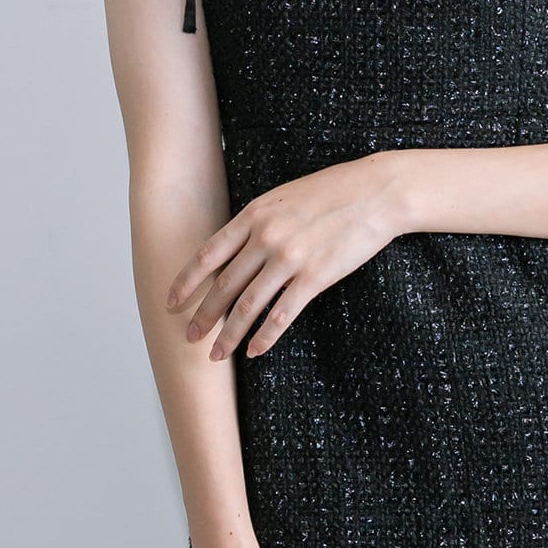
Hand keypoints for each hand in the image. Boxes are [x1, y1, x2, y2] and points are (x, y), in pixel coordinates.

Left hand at [166, 153, 412, 359]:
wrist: (376, 192)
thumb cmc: (334, 192)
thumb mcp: (284, 198)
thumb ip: (259, 221)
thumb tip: (237, 249)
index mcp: (253, 215)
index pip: (208, 254)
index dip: (186, 282)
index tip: (172, 303)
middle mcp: (265, 238)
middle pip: (223, 285)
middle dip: (203, 316)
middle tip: (189, 338)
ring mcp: (289, 258)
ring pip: (248, 305)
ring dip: (229, 334)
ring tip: (216, 354)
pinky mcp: (315, 277)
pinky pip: (282, 314)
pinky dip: (265, 336)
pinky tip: (254, 351)